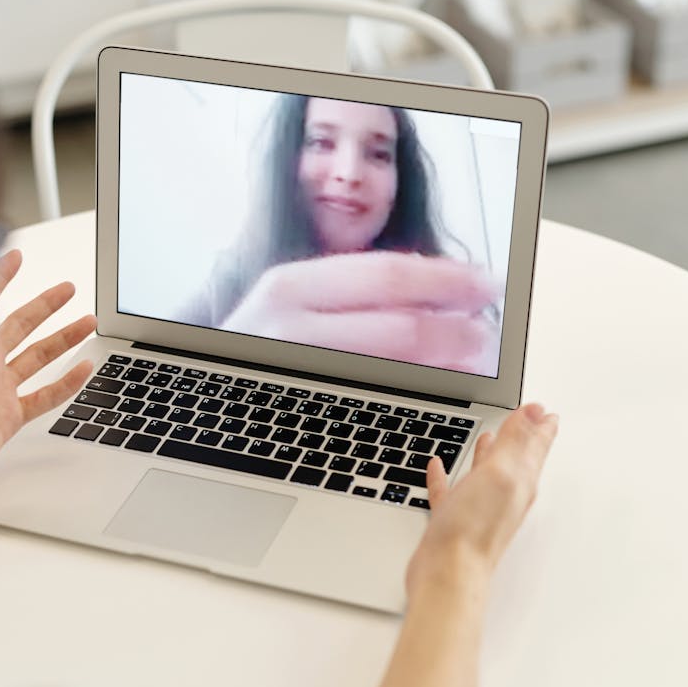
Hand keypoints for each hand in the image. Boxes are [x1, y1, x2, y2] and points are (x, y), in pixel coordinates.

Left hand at [0, 249, 95, 483]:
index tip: (16, 255)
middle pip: (19, 325)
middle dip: (45, 305)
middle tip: (68, 288)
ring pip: (37, 358)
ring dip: (63, 340)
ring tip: (88, 323)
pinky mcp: (5, 418)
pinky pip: (41, 397)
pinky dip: (65, 384)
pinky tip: (83, 370)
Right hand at [220, 252, 500, 373]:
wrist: (196, 395)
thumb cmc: (253, 345)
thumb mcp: (288, 302)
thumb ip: (347, 290)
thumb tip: (432, 281)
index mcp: (289, 286)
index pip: (389, 275)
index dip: (448, 279)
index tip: (487, 283)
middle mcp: (288, 328)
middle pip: (400, 325)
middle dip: (459, 328)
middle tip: (490, 328)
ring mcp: (295, 375)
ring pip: (396, 367)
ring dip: (449, 362)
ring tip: (479, 356)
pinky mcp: (304, 411)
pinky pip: (378, 399)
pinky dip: (422, 388)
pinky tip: (443, 383)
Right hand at [406, 403, 557, 597]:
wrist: (448, 573)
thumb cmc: (474, 529)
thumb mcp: (500, 472)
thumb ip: (517, 440)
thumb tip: (536, 411)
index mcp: (520, 481)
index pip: (535, 446)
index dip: (540, 425)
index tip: (545, 411)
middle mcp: (504, 495)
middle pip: (517, 458)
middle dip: (523, 437)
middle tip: (530, 422)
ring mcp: (479, 509)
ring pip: (486, 474)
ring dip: (488, 453)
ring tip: (487, 438)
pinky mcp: (453, 521)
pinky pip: (452, 492)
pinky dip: (446, 478)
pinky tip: (438, 469)